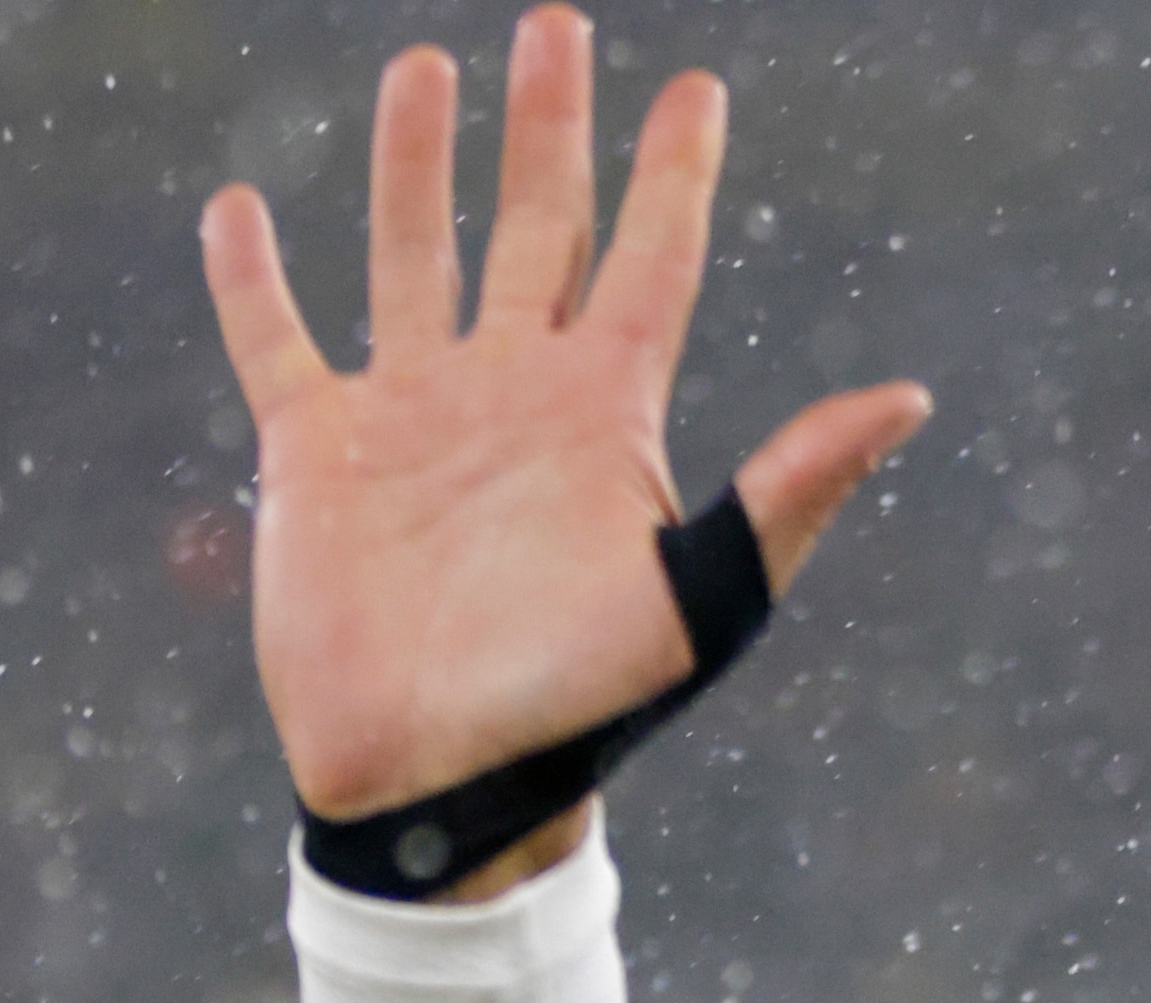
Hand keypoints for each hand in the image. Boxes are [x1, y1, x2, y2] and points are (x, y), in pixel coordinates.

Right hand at [198, 9, 929, 880]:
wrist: (452, 779)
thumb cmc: (590, 703)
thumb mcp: (709, 594)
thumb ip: (795, 490)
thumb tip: (908, 399)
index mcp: (607, 416)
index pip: (651, 263)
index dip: (674, 176)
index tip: (698, 90)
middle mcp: (512, 394)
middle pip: (537, 228)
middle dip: (550, 130)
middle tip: (559, 25)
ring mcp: (413, 416)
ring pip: (414, 253)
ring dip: (416, 164)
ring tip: (427, 67)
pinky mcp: (315, 454)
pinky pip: (278, 342)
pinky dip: (255, 279)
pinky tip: (242, 207)